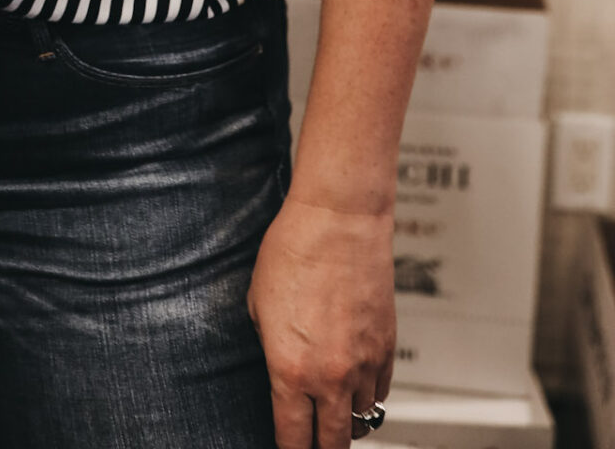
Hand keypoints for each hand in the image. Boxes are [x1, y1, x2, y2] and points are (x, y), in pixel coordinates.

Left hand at [246, 193, 394, 447]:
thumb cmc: (294, 251)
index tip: (287, 448)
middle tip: (312, 442)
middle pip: (333, 444)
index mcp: (290, 371)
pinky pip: (381, 392)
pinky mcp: (387, 348)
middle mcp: (330, 377)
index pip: (292, 439)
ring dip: (347, 421)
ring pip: (361, 420)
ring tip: (334, 413)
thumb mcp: (258, 304)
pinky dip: (368, 396)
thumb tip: (279, 368)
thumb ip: (269, 346)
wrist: (339, 220)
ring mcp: (364, 366)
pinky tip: (356, 387)